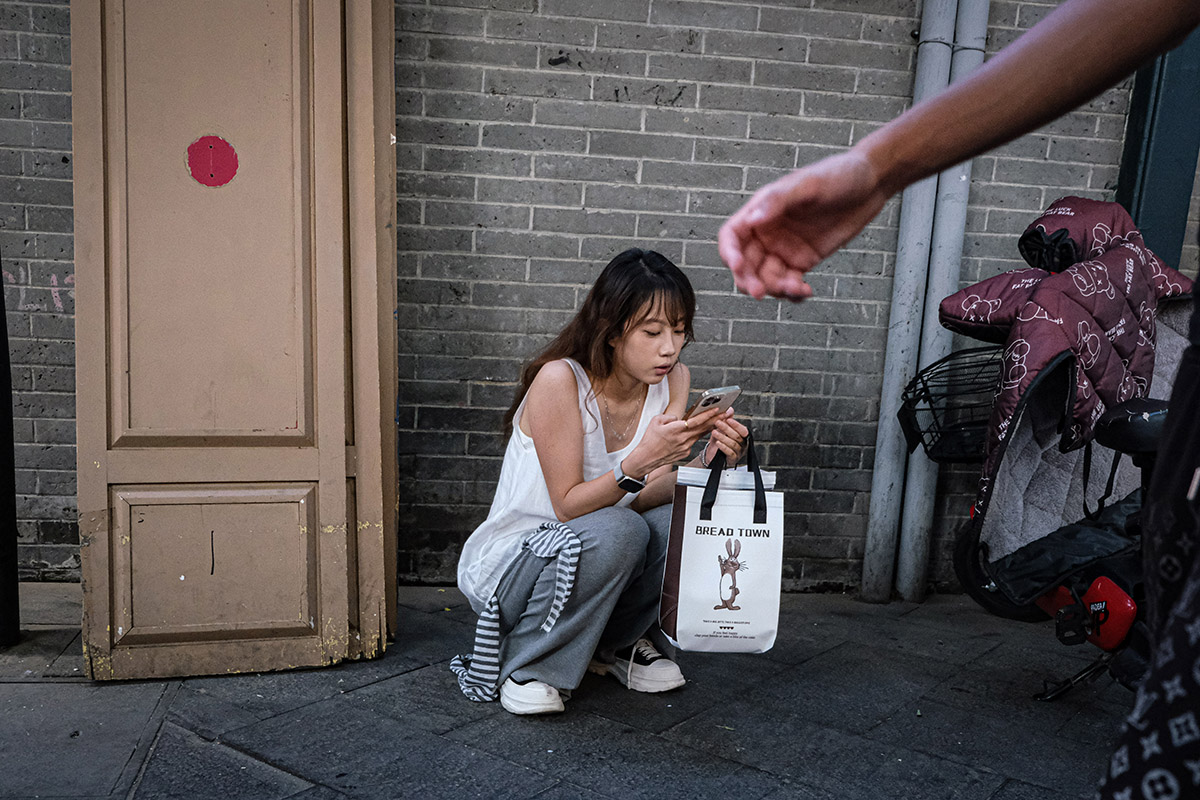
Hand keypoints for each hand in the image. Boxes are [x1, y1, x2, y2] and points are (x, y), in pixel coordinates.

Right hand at [631, 405, 725, 473]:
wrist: (646, 458)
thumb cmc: (649, 441)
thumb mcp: (656, 421)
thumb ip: (670, 416)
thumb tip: (678, 418)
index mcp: (676, 429)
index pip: (696, 420)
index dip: (709, 414)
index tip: (718, 409)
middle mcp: (683, 438)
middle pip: (703, 427)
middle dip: (717, 419)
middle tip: (727, 413)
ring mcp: (685, 446)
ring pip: (700, 434)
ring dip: (710, 427)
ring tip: (719, 419)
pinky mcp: (685, 452)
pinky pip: (692, 441)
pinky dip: (695, 436)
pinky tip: (697, 431)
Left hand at [704, 411, 748, 465]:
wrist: (712, 454)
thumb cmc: (720, 440)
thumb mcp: (723, 429)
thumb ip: (728, 419)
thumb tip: (730, 409)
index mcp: (743, 437)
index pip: (743, 430)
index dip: (736, 425)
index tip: (728, 419)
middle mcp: (743, 445)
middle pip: (737, 436)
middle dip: (726, 429)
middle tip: (718, 423)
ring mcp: (739, 453)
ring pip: (733, 444)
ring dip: (723, 437)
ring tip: (714, 432)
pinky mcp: (733, 459)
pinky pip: (729, 452)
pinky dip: (723, 447)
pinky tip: (718, 442)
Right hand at [718, 148, 889, 301]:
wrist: (871, 184)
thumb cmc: (838, 175)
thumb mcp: (809, 185)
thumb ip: (778, 201)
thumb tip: (752, 219)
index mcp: (761, 210)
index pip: (732, 236)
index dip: (729, 254)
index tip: (738, 268)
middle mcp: (768, 232)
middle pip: (745, 264)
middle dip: (749, 280)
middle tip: (760, 293)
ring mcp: (784, 248)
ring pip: (766, 278)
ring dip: (775, 289)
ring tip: (796, 289)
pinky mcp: (803, 260)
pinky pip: (789, 283)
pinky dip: (793, 293)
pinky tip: (805, 292)